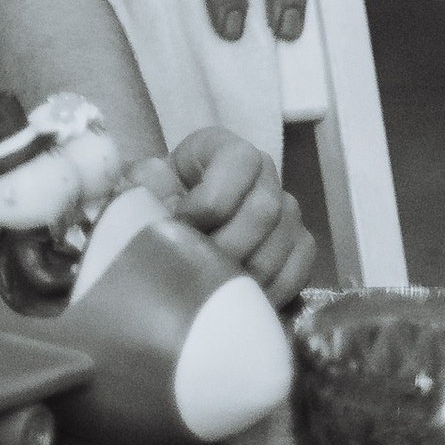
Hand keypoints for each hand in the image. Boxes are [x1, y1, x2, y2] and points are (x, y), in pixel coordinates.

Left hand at [135, 127, 317, 307]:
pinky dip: (269, 291)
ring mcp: (287, 209)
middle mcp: (265, 172)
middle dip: (226, 247)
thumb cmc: (160, 199)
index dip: (206, 203)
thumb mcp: (145, 183)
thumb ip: (144, 184)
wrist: (176, 224)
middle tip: (197, 266)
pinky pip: (297, 271)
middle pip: (264, 212)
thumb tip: (153, 195)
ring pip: (281, 246)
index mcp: (226, 147)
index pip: (237, 165)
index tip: (179, 224)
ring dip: (244, 274)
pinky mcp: (299, 245)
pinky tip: (240, 297)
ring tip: (213, 285)